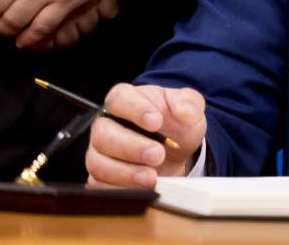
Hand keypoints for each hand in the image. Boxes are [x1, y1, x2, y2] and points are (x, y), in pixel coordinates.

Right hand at [86, 84, 207, 188]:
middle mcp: (107, 125)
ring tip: (152, 177)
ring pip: (98, 163)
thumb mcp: (189, 107)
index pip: (119, 99)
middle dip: (131, 147)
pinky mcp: (100, 177)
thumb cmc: (175, 123)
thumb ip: (189, 103)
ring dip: (126, 173)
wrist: (176, 151)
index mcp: (126, 100)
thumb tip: (186, 112)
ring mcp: (100, 152)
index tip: (156, 122)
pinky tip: (141, 189)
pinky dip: (120, 189)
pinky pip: (99, 186)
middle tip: (158, 155)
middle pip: (103, 134)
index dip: (135, 110)